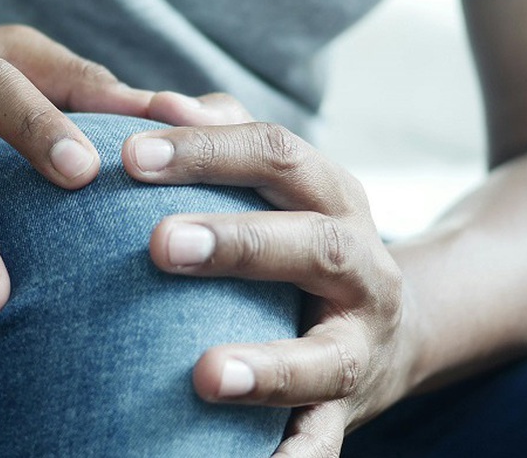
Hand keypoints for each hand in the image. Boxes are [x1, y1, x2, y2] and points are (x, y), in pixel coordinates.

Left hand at [122, 115, 419, 456]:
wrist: (397, 328)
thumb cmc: (302, 240)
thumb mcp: (281, 184)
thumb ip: (222, 138)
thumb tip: (155, 103)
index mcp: (334, 197)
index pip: (278, 154)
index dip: (208, 150)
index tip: (130, 155)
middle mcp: (361, 267)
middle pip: (315, 244)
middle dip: (240, 244)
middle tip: (159, 244)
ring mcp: (360, 345)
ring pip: (326, 358)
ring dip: (268, 366)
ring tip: (203, 375)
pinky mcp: (347, 410)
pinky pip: (323, 443)